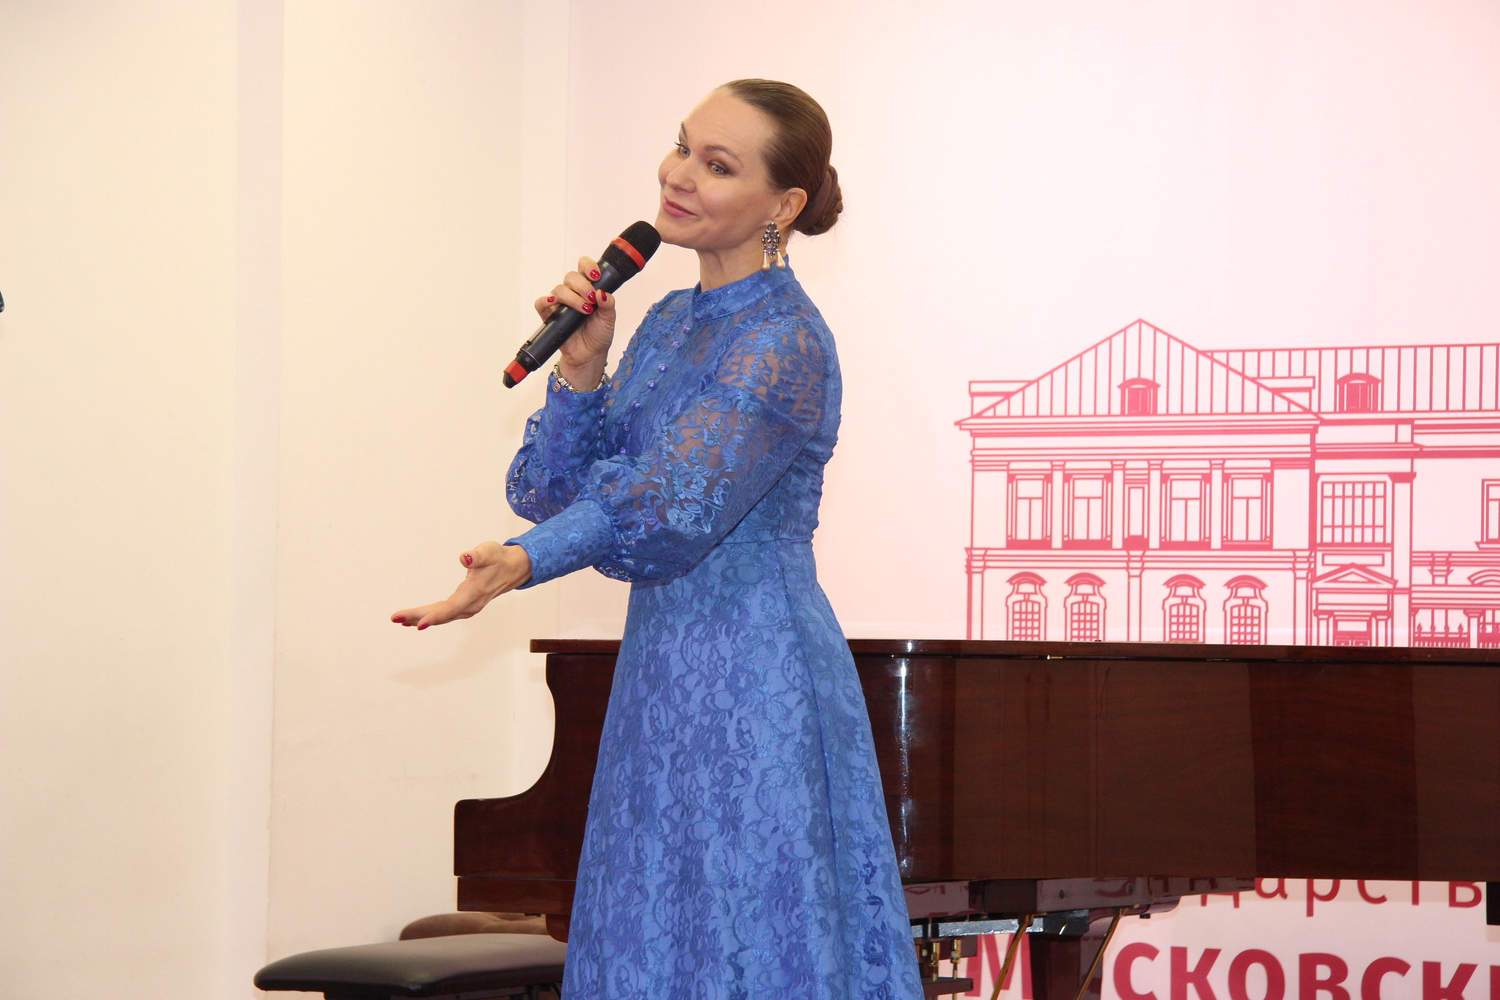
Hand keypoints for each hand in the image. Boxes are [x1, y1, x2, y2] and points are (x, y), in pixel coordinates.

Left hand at [390, 542, 531, 630]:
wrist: (513, 568)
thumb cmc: (499, 558)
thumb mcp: (489, 551)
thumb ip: (477, 555)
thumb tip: (464, 557)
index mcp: (474, 593)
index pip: (452, 608)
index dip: (434, 616)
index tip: (418, 624)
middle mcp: (470, 604)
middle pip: (442, 614)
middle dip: (418, 617)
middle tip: (395, 618)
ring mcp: (467, 607)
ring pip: (441, 615)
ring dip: (420, 618)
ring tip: (399, 619)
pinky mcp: (464, 605)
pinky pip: (444, 613)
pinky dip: (429, 616)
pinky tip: (415, 619)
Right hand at [533, 255, 616, 386]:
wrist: (589, 355)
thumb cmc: (599, 335)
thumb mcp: (609, 319)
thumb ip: (608, 305)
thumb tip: (602, 293)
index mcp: (588, 288)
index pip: (584, 267)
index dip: (588, 266)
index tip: (595, 276)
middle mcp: (573, 293)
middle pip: (571, 276)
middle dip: (582, 286)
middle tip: (591, 299)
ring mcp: (561, 304)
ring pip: (559, 289)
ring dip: (572, 298)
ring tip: (584, 310)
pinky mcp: (550, 315)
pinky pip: (541, 303)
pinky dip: (545, 301)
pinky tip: (554, 303)